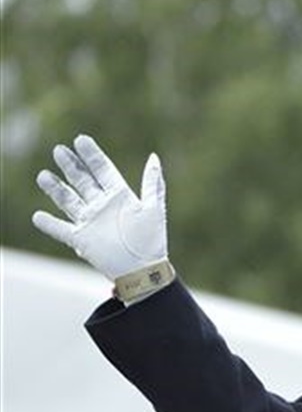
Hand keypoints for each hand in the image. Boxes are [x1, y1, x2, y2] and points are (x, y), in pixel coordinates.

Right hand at [32, 134, 167, 278]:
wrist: (144, 272)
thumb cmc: (152, 242)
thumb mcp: (154, 209)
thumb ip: (152, 183)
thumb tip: (153, 157)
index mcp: (119, 196)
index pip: (102, 170)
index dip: (91, 155)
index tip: (80, 140)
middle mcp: (102, 206)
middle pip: (82, 181)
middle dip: (70, 166)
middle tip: (59, 150)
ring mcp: (90, 222)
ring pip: (68, 200)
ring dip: (55, 189)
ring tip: (43, 176)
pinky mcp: (82, 239)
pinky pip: (61, 229)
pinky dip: (49, 224)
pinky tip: (38, 216)